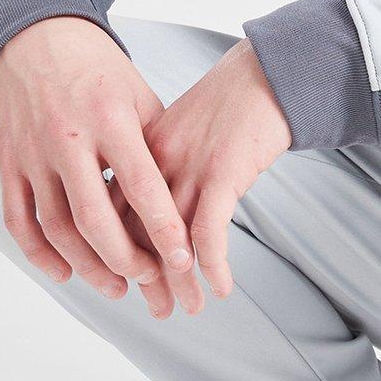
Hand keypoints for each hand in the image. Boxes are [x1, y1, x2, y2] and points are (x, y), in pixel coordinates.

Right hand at [0, 16, 205, 314]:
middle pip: (94, 218)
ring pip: (57, 227)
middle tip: (149, 279)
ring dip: (87, 265)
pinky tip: (65, 273)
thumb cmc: (99, 71)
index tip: (182, 260)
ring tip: (115, 286)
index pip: (140, 184)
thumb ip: (156, 145)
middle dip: (125, 259)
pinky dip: (40, 254)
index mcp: (109, 117)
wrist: (35, 37)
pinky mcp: (8, 162)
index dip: (162, 227)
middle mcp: (68, 137)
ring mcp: (32, 152)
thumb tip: (185, 199)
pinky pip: (19, 221)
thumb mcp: (138, 95)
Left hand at [105, 37, 292, 319]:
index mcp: (139, 147)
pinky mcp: (224, 172)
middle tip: (158, 309)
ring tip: (191, 309)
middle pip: (136, 230)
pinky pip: (211, 232)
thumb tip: (160, 207)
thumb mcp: (184, 130)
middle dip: (146, 278)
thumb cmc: (231, 101)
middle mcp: (156, 160)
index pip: (113, 209)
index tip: (130, 281)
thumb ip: (165, 164)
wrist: (268, 71)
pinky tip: (222, 287)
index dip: (118, 251)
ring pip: (172, 240)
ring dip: (180, 283)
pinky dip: (214, 266)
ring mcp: (188, 167)